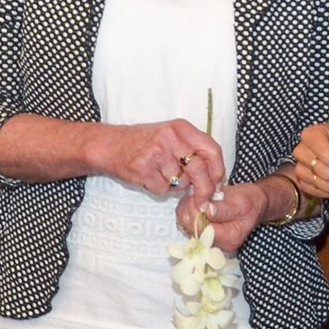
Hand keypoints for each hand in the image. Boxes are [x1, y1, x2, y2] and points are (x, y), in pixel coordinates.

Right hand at [89, 120, 224, 201]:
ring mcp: (156, 152)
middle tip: (203, 200)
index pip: (212, 149)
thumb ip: (192, 149)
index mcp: (181, 128)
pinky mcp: (143, 168)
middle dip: (204, 189)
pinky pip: (163, 189)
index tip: (218, 185)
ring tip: (161, 174)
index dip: (218, 170)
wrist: (110, 144)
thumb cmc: (145, 142)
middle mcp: (170, 137)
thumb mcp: (171, 135)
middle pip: (199, 170)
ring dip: (175, 186)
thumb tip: (215, 178)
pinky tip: (149, 177)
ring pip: (180, 182)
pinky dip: (159, 189)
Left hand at [176, 179, 276, 252]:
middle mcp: (219, 244)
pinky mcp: (204, 234)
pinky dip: (188, 211)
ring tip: (197, 196)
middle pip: (193, 229)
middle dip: (191, 209)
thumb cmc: (251, 201)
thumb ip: (223, 208)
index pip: (205, 229)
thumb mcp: (240, 201)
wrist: (254, 202)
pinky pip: (187, 224)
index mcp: (230, 237)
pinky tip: (195, 202)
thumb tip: (207, 210)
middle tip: (196, 194)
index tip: (199, 196)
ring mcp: (210, 239)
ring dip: (187, 209)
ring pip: (186, 226)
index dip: (197, 212)